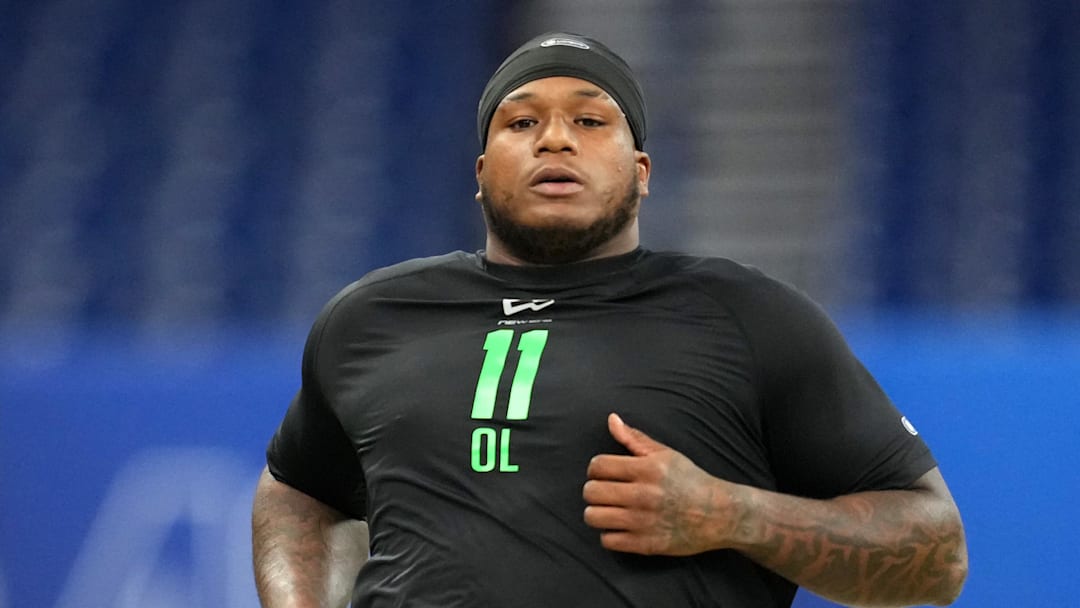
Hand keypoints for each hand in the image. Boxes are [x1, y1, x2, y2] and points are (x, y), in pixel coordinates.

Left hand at [583, 413, 745, 555]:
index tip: (603, 473)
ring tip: (608, 510)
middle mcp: (644, 495)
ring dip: (597, 513)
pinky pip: (607, 540)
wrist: (719, 514)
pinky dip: (610, 534)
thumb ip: (634, 438)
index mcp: (647, 469)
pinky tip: (620, 527)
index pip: (598, 466)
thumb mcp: (665, 454)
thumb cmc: (690, 480)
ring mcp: (644, 521)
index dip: (595, 469)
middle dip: (593, 490)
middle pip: (591, 492)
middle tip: (604, 492)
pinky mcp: (646, 544)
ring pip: (593, 516)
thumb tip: (611, 418)